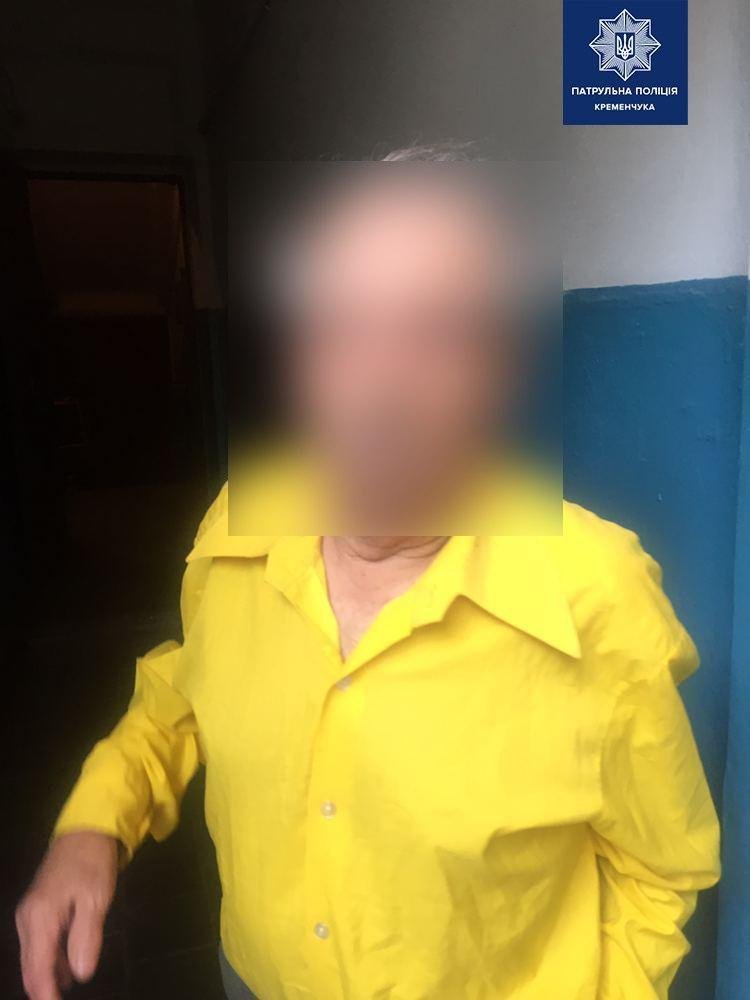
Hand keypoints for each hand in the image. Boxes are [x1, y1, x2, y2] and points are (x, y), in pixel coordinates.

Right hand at [16, 831, 118, 999]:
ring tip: (64, 995)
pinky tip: (68, 972)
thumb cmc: (93, 863)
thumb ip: (85, 937)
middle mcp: (27, 920)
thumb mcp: (95, 900)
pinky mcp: (38, 909)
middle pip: (30, 967)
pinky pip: (40, 944)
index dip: (45, 995)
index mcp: (39, 919)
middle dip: (43, 990)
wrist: (86, 831)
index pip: (37, 969)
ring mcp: (30, 914)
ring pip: (34, 957)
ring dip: (48, 977)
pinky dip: (51, 961)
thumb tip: (80, 974)